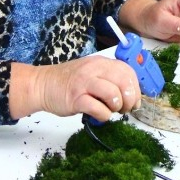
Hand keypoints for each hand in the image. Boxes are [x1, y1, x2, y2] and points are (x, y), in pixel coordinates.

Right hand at [20, 56, 140, 121]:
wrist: (42, 84)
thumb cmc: (69, 81)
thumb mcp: (92, 72)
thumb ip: (110, 78)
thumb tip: (131, 93)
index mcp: (100, 62)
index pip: (128, 71)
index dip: (136, 88)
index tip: (135, 99)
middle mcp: (94, 70)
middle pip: (124, 82)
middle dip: (130, 99)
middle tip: (125, 108)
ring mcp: (84, 83)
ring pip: (113, 95)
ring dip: (117, 107)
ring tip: (111, 110)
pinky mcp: (76, 99)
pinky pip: (99, 109)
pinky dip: (104, 116)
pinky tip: (99, 114)